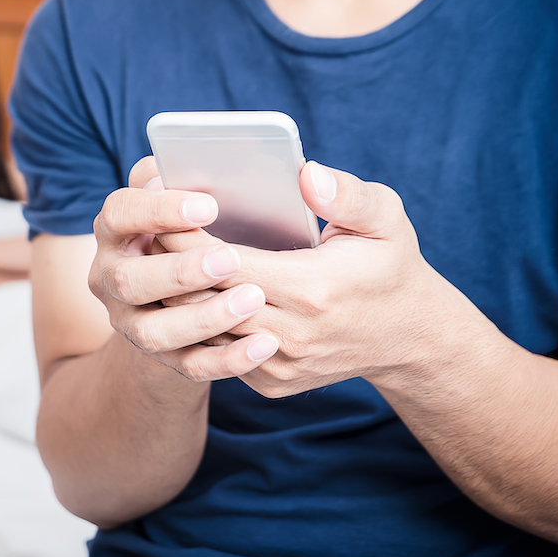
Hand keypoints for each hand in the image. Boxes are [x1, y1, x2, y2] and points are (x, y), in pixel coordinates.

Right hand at [87, 158, 280, 382]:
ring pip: (154, 331)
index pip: (120, 213)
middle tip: (229, 260)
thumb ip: (191, 170)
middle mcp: (111, 277)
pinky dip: (226, 360)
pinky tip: (264, 346)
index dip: (158, 211)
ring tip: (252, 302)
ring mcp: (131, 321)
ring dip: (201, 318)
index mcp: (115, 228)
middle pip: (129, 280)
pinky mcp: (162, 357)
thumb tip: (217, 166)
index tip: (208, 206)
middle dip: (179, 271)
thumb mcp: (180, 194)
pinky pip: (189, 365)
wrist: (174, 292)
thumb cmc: (191, 227)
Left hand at [150, 157, 475, 396]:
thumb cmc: (389, 266)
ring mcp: (279, 365)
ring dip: (175, 297)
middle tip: (148, 232)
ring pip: (202, 330)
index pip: (225, 264)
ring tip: (157, 260)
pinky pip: (218, 352)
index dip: (187, 238)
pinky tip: (182, 293)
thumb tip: (305, 174)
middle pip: (204, 299)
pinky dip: (196, 323)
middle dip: (171, 266)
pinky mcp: (271, 382)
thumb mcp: (385, 220)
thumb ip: (347, 195)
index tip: (165, 212)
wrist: (409, 336)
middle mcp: (291, 335)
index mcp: (312, 290)